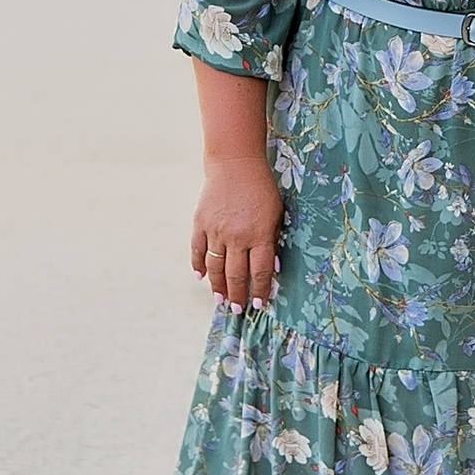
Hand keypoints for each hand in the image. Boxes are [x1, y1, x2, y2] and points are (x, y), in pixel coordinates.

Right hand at [190, 159, 282, 311]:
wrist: (235, 164)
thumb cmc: (262, 188)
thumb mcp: (276, 213)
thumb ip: (273, 239)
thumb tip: (272, 266)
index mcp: (259, 235)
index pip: (259, 271)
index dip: (258, 290)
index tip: (258, 304)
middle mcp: (237, 236)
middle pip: (236, 274)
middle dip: (237, 295)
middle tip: (237, 309)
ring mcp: (217, 230)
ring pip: (215, 267)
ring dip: (217, 286)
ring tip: (220, 299)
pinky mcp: (201, 223)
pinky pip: (198, 249)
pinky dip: (198, 264)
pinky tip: (200, 276)